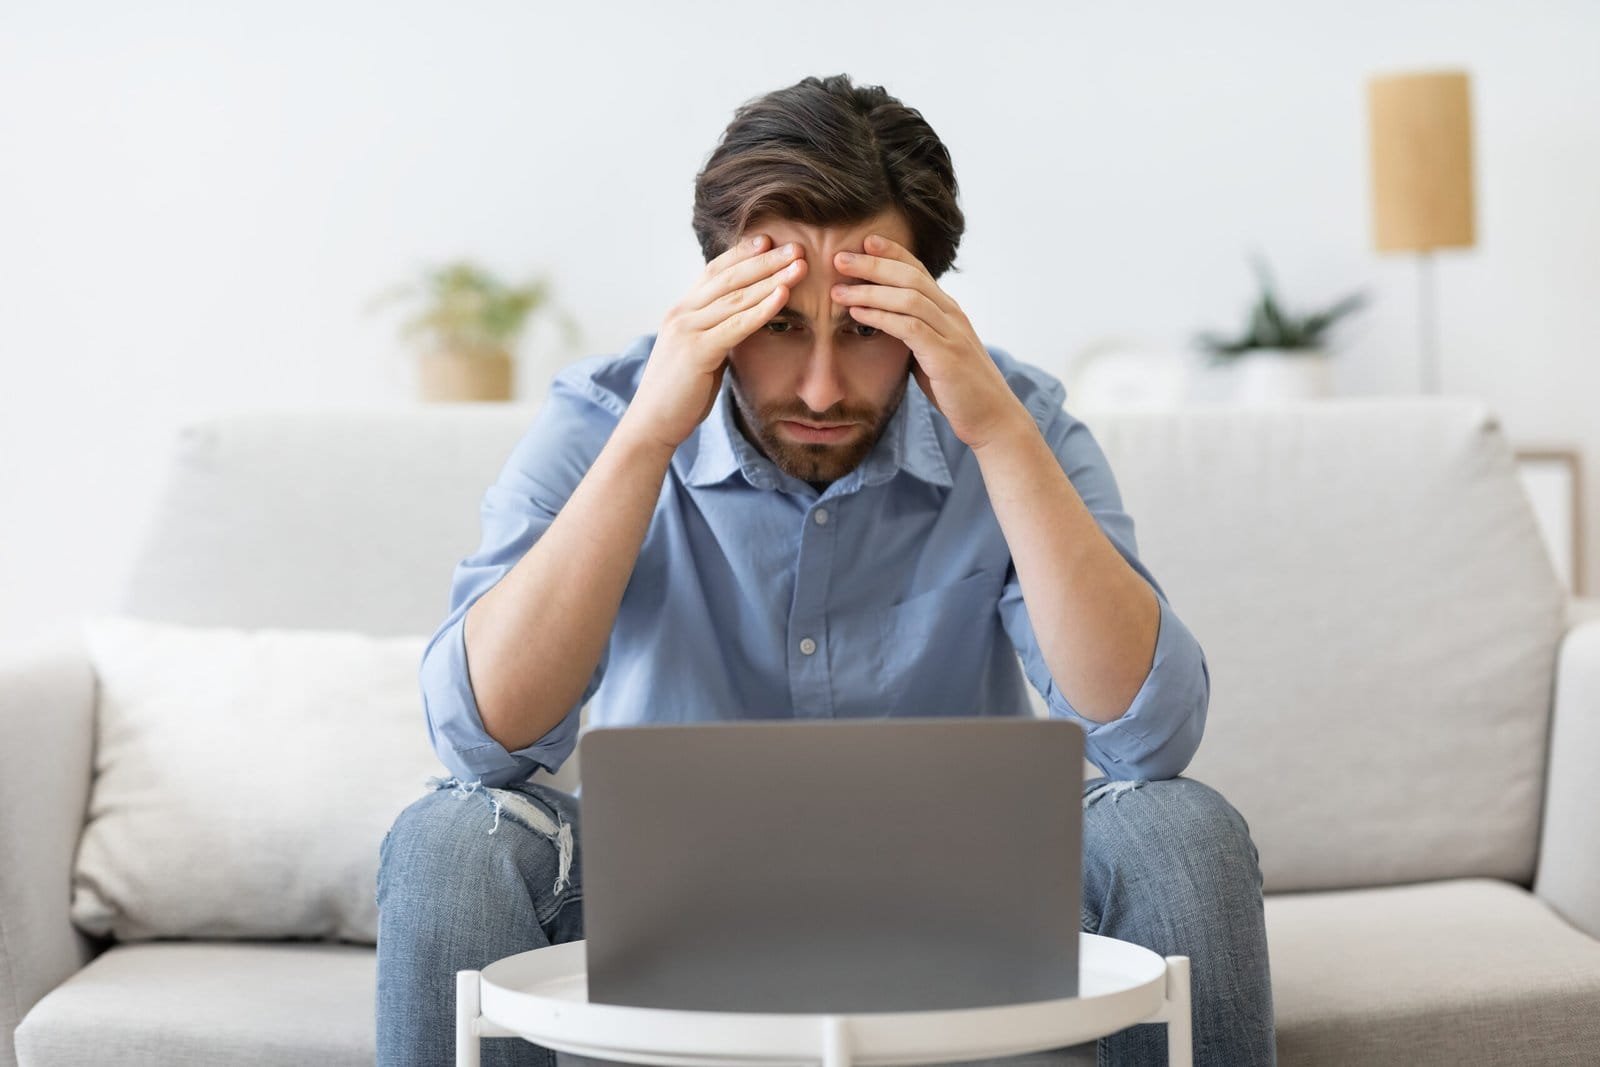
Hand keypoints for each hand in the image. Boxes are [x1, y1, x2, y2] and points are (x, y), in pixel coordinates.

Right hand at [621, 234, 806, 450]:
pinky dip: (762, 308)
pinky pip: (736, 325)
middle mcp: (682, 313)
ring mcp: (687, 330)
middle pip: (729, 277)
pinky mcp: (696, 351)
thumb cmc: (680, 394)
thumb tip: (743, 324)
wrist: (652, 423)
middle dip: (764, 259)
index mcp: (682, 312)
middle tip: (795, 245)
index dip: (742, 254)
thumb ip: (717, 334)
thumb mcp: (701, 355)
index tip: (769, 239)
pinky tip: (783, 295)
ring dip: (771, 277)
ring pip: (736, 296)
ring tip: (799, 264)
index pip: (715, 272)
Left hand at [830, 234, 1027, 449]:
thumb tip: (885, 326)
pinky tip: (858, 314)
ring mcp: (951, 333)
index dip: (892, 252)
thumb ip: (914, 336)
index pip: (919, 270)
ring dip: (870, 290)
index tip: (864, 241)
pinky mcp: (946, 356)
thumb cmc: (959, 390)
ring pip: (909, 297)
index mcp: (949, 311)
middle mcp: (952, 315)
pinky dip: (881, 317)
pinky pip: (910, 327)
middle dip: (873, 264)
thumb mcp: (932, 355)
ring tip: (838, 289)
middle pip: (910, 276)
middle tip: (840, 257)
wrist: (992, 419)